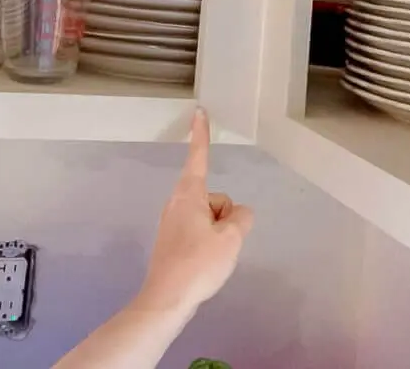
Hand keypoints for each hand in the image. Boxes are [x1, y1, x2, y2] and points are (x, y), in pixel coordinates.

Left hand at [138, 109, 252, 317]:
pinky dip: (207, 243)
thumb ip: (242, 218)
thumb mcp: (231, 238)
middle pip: (214, 196)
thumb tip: (239, 214)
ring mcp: (172, 220)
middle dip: (225, 214)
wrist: (167, 298)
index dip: (202, 133)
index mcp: (189, 193)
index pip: (199, 155)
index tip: (199, 110)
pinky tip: (203, 264)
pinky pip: (200, 231)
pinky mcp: (171, 239)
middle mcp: (177, 201)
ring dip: (217, 232)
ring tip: (212, 257)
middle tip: (222, 242)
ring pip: (209, 216)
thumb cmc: (198, 263)